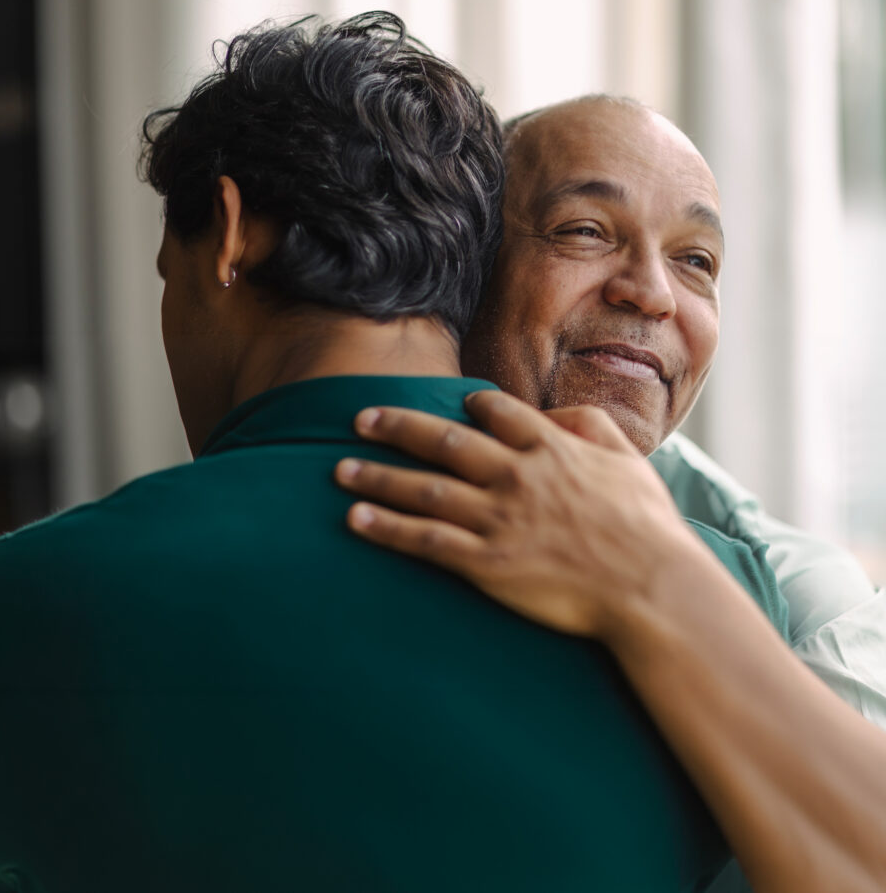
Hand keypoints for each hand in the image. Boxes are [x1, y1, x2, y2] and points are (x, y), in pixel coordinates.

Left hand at [335, 390, 706, 639]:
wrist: (652, 587)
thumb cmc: (648, 527)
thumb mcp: (631, 462)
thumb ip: (591, 427)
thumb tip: (553, 415)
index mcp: (551, 448)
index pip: (496, 412)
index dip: (469, 405)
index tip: (450, 405)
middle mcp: (516, 475)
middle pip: (444, 441)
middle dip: (397, 426)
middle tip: (360, 419)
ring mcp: (499, 519)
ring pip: (424, 489)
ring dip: (377, 476)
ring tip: (339, 469)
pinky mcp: (488, 563)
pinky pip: (426, 540)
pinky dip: (387, 527)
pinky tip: (355, 518)